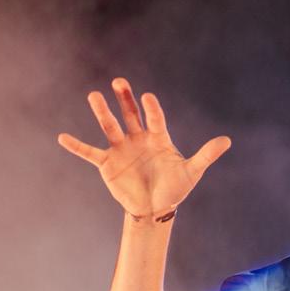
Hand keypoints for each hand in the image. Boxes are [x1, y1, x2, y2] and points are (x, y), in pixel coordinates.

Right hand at [58, 78, 230, 217]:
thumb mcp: (191, 172)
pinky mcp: (107, 163)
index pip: (155, 119)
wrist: (155, 209)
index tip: (148, 97)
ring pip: (110, 127)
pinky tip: (62, 137)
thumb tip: (227, 140)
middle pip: (130, 114)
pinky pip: (90, 152)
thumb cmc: (174, 189)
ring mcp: (121, 149)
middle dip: (125, 99)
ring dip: (102, 112)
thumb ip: (206, 155)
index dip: (152, 109)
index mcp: (158, 138)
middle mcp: (138, 139)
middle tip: (119, 81)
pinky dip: (76, 146)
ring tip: (94, 96)